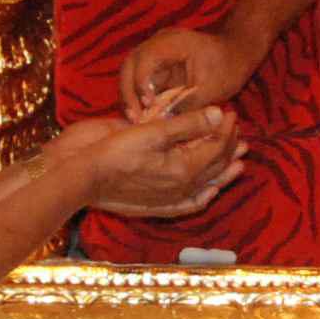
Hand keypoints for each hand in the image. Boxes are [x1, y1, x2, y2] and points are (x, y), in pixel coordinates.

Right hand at [48, 108, 245, 217]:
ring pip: (206, 186)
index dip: (225, 128)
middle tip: (239, 133)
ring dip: (224, 174)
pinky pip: (187, 205)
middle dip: (229, 148)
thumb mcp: (153, 130)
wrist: (79, 177)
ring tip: (240, 165)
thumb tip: (218, 115)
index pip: (216, 147)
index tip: (228, 112)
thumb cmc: (112, 150)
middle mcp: (181, 188)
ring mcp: (169, 199)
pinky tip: (209, 194)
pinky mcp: (155, 206)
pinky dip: (202, 198)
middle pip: (215, 167)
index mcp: (184, 169)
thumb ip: (188, 124)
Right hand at [122, 27, 256, 122]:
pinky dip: (139, 100)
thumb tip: (163, 123)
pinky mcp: (156, 68)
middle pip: (129, 66)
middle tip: (133, 117)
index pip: (145, 58)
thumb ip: (188, 104)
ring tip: (135, 121)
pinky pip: (140, 83)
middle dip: (128, 92)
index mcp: (171, 42)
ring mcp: (154, 55)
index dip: (141, 81)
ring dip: (130, 98)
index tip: (147, 104)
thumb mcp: (211, 88)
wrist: (237, 55)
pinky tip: (142, 118)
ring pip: (130, 75)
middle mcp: (157, 44)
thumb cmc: (229, 67)